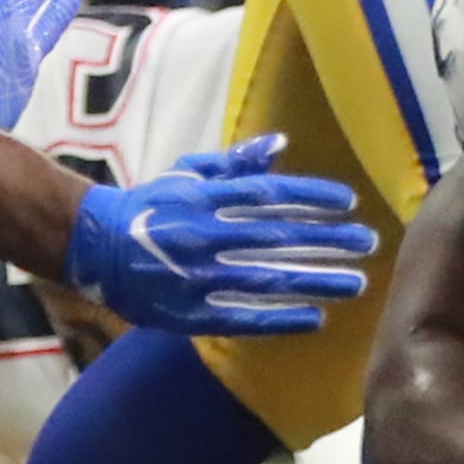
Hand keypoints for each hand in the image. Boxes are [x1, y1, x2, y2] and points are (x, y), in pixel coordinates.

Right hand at [64, 137, 373, 335]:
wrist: (95, 249)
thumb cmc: (150, 206)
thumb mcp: (188, 174)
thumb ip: (235, 163)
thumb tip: (279, 144)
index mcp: (205, 198)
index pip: (269, 195)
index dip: (312, 198)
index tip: (349, 203)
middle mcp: (205, 235)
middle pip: (278, 237)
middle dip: (327, 240)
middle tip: (368, 243)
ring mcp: (197, 277)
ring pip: (267, 279)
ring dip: (315, 281)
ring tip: (356, 283)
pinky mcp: (190, 313)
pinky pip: (242, 317)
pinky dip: (279, 319)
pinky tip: (315, 318)